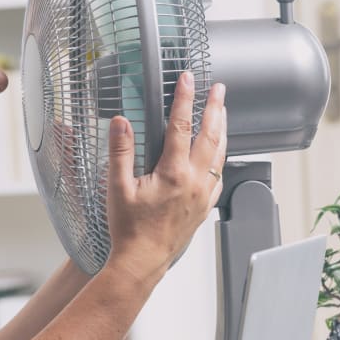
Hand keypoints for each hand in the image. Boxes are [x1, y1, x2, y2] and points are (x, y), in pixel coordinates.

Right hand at [105, 71, 226, 283]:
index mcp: (173, 173)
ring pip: (220, 155)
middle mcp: (194, 182)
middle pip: (210, 136)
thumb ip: (120, 151)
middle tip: (219, 88)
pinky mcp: (204, 207)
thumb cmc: (129, 228)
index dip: (185, 98)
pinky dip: (221, 158)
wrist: (142, 261)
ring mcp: (202, 195)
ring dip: (222, 130)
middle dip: (215, 108)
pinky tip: (219, 153)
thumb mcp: (117, 187)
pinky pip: (219, 176)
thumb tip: (121, 122)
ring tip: (222, 112)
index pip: (181, 126)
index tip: (188, 78)